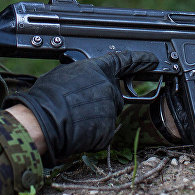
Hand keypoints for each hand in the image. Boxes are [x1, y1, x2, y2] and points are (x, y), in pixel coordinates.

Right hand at [5, 51, 157, 165]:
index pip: (124, 62)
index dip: (139, 60)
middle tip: (79, 107)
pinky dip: (91, 134)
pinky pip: (102, 133)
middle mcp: (108, 87)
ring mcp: (110, 109)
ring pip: (107, 115)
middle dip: (101, 102)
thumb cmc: (47, 96)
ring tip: (73, 119)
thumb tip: (85, 80)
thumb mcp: (65, 73)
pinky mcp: (108, 130)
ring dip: (94, 119)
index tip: (151, 61)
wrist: (43, 121)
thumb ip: (83, 75)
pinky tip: (77, 131)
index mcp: (98, 70)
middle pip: (114, 95)